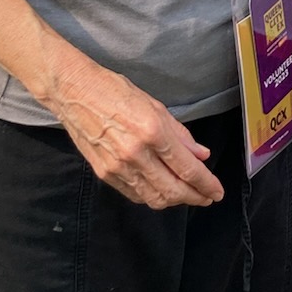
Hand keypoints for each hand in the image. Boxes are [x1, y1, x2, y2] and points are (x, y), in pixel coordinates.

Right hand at [48, 49, 223, 208]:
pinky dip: (152, 196)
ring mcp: (118, 167)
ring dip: (174, 200)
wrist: (74, 92)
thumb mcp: (155, 105)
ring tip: (186, 195)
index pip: (187, 169)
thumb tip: (201, 156)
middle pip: (173, 190)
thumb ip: (180, 135)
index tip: (217, 192)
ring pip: (153, 198)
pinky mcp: (104, 174)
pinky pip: (134, 194)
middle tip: (206, 197)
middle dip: (194, 197)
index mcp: (152, 131)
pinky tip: (161, 190)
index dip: (206, 184)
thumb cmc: (115, 91)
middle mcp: (136, 154)